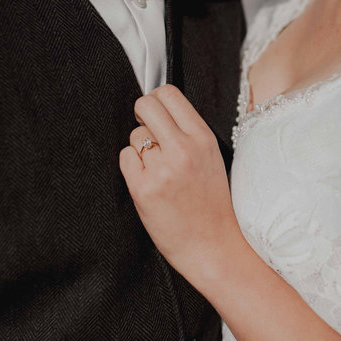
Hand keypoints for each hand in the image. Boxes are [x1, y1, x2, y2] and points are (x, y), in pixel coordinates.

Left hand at [118, 85, 242, 284]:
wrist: (215, 247)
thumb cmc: (212, 205)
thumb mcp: (211, 158)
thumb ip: (188, 133)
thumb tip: (159, 110)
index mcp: (202, 138)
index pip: (168, 93)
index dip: (155, 100)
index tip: (155, 113)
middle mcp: (183, 148)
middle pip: (145, 105)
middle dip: (141, 116)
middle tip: (147, 133)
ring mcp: (162, 168)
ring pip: (134, 135)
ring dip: (140, 149)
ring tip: (158, 171)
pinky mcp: (143, 188)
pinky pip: (125, 159)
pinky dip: (132, 169)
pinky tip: (149, 183)